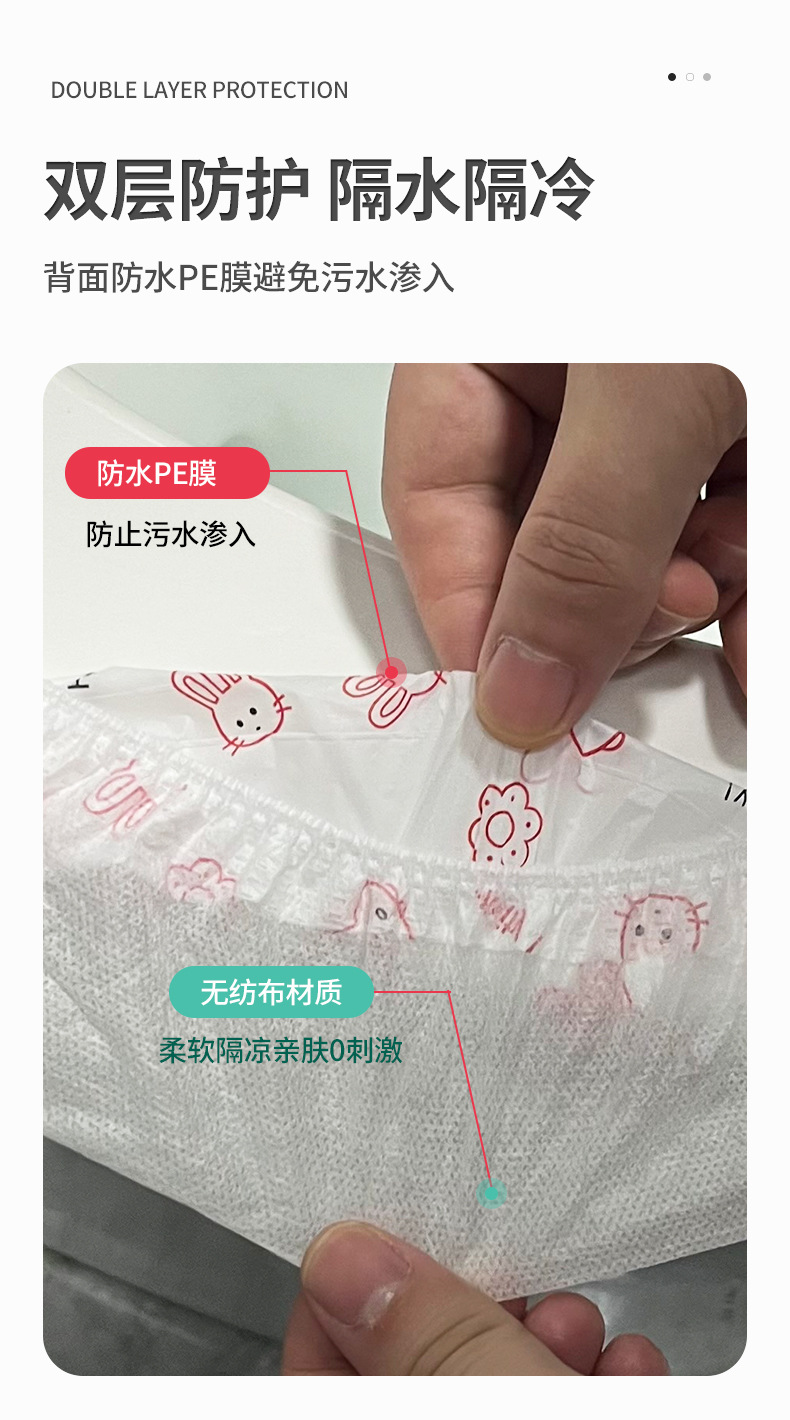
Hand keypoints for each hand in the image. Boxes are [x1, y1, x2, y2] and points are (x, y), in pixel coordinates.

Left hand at [282, 1222, 668, 1375]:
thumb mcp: (493, 1395)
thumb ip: (428, 1337)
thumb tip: (344, 1258)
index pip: (317, 1353)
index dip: (356, 1285)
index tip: (406, 1231)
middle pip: (419, 1359)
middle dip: (477, 1304)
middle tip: (515, 1275)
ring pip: (495, 1377)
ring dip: (549, 1338)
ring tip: (580, 1325)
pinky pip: (553, 1399)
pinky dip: (592, 1377)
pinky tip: (625, 1366)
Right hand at [383, 364, 745, 747]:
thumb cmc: (763, 198)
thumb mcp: (650, 391)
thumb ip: (581, 539)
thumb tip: (522, 685)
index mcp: (484, 337)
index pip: (433, 498)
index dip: (471, 612)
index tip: (522, 700)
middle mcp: (560, 374)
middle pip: (542, 542)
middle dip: (611, 604)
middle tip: (670, 608)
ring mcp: (653, 399)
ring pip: (640, 551)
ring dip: (695, 601)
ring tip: (735, 582)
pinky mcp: (732, 424)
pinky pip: (723, 533)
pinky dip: (747, 586)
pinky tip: (762, 631)